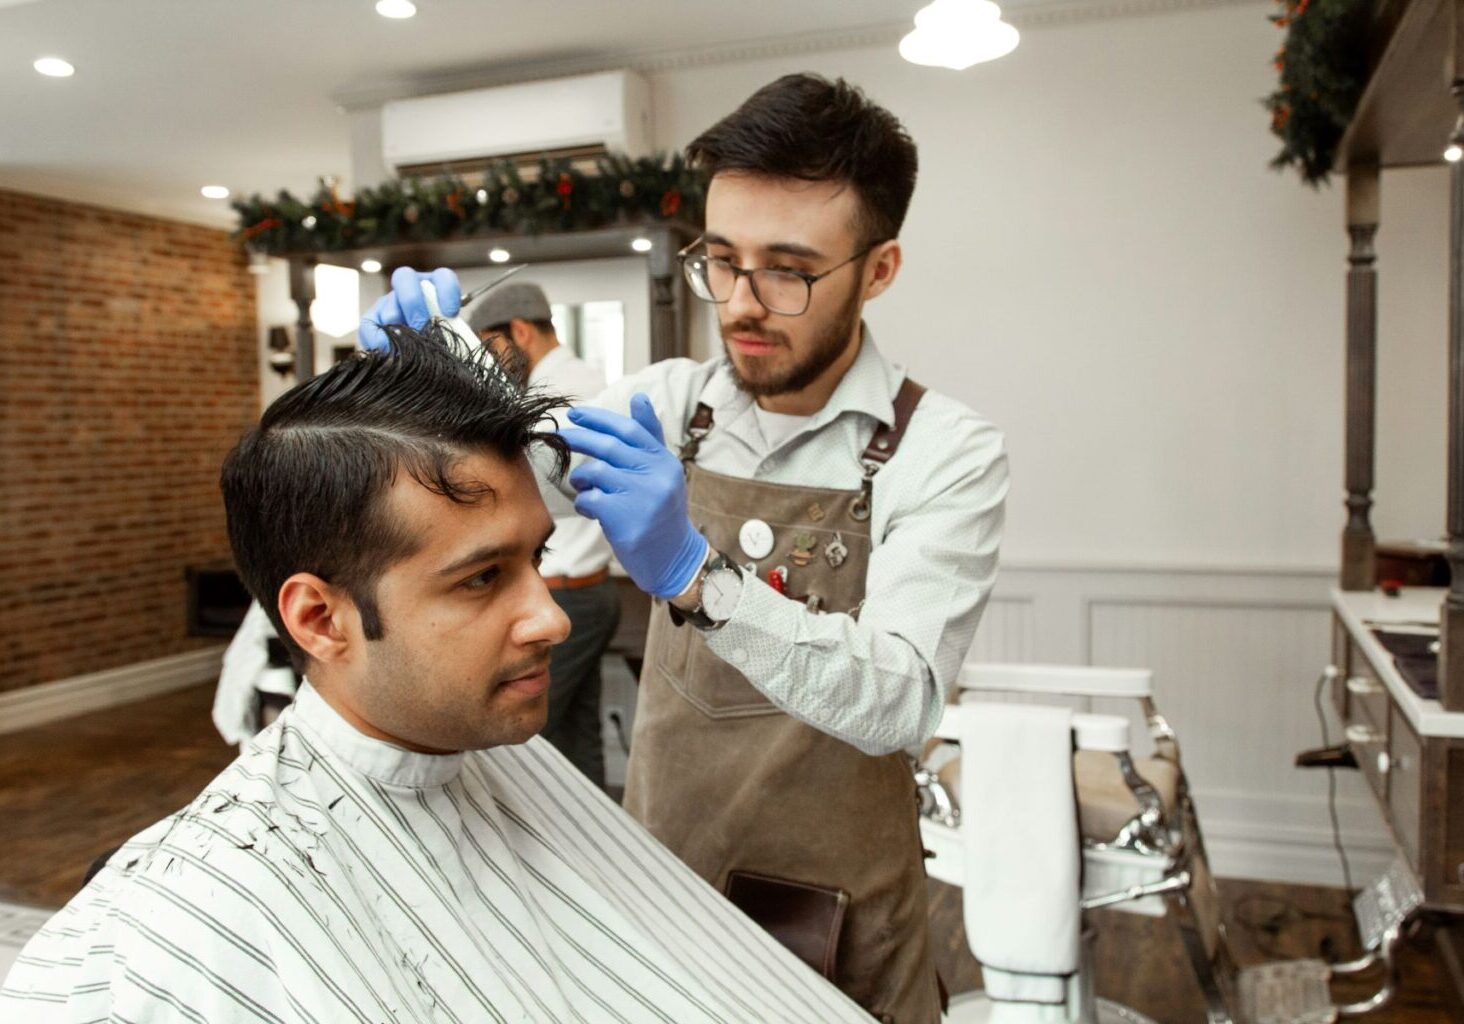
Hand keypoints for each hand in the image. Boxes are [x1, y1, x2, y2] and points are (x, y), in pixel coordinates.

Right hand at [358, 267, 461, 351]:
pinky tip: (387, 349)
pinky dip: (377, 338)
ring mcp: (389, 302)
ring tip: (406, 345)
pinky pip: (369, 324)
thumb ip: (454, 330)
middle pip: (405, 278)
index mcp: (435, 287)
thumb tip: (456, 337)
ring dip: (397, 324)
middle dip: (413, 304)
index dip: (447, 291)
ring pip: (388, 303)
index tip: (450, 313)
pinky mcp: (372, 320)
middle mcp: (410, 289)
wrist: (422, 357)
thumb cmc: (441, 341)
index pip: (442, 277)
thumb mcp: (452, 334)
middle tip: (420, 327)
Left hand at [560, 394, 708, 599]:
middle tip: (560, 436)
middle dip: (579, 438)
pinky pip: (591, 499)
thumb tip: (639, 397)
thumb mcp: (663, 472)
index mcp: (664, 461)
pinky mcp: (626, 519)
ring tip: (584, 488)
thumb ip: (649, 437)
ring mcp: (642, 497)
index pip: (629, 430)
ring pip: (596, 472)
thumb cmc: (661, 512)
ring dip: (582, 479)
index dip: (600, 419)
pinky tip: (590, 509)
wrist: (674, 559)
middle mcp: (656, 475)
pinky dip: (584, 502)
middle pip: (609, 447)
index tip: (576, 413)